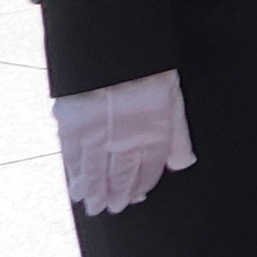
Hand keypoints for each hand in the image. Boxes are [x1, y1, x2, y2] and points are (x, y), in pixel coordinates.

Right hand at [56, 73, 195, 214]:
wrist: (110, 47)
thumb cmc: (147, 69)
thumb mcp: (173, 99)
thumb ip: (178, 135)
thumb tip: (183, 164)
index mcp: (154, 132)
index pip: (149, 169)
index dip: (142, 185)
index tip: (136, 196)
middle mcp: (126, 141)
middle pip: (121, 176)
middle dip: (118, 196)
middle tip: (113, 209)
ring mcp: (97, 137)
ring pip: (96, 174)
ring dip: (96, 193)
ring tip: (94, 207)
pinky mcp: (72, 129)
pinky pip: (74, 161)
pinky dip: (75, 177)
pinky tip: (77, 190)